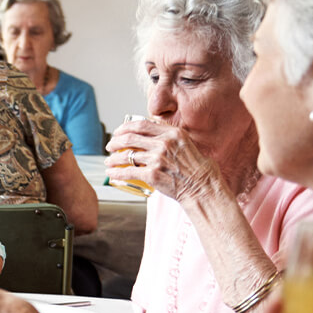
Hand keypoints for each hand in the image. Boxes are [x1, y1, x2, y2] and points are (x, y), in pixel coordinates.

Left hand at [103, 119, 226, 202]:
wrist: (203, 188)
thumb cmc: (197, 168)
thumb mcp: (187, 144)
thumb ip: (171, 137)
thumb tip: (154, 134)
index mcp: (173, 133)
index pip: (142, 125)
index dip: (126, 127)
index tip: (119, 132)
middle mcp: (164, 143)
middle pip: (130, 138)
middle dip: (115, 141)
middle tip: (110, 146)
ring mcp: (157, 159)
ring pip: (126, 155)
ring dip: (113, 158)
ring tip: (108, 161)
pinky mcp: (152, 175)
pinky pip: (128, 172)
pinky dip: (116, 173)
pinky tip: (112, 174)